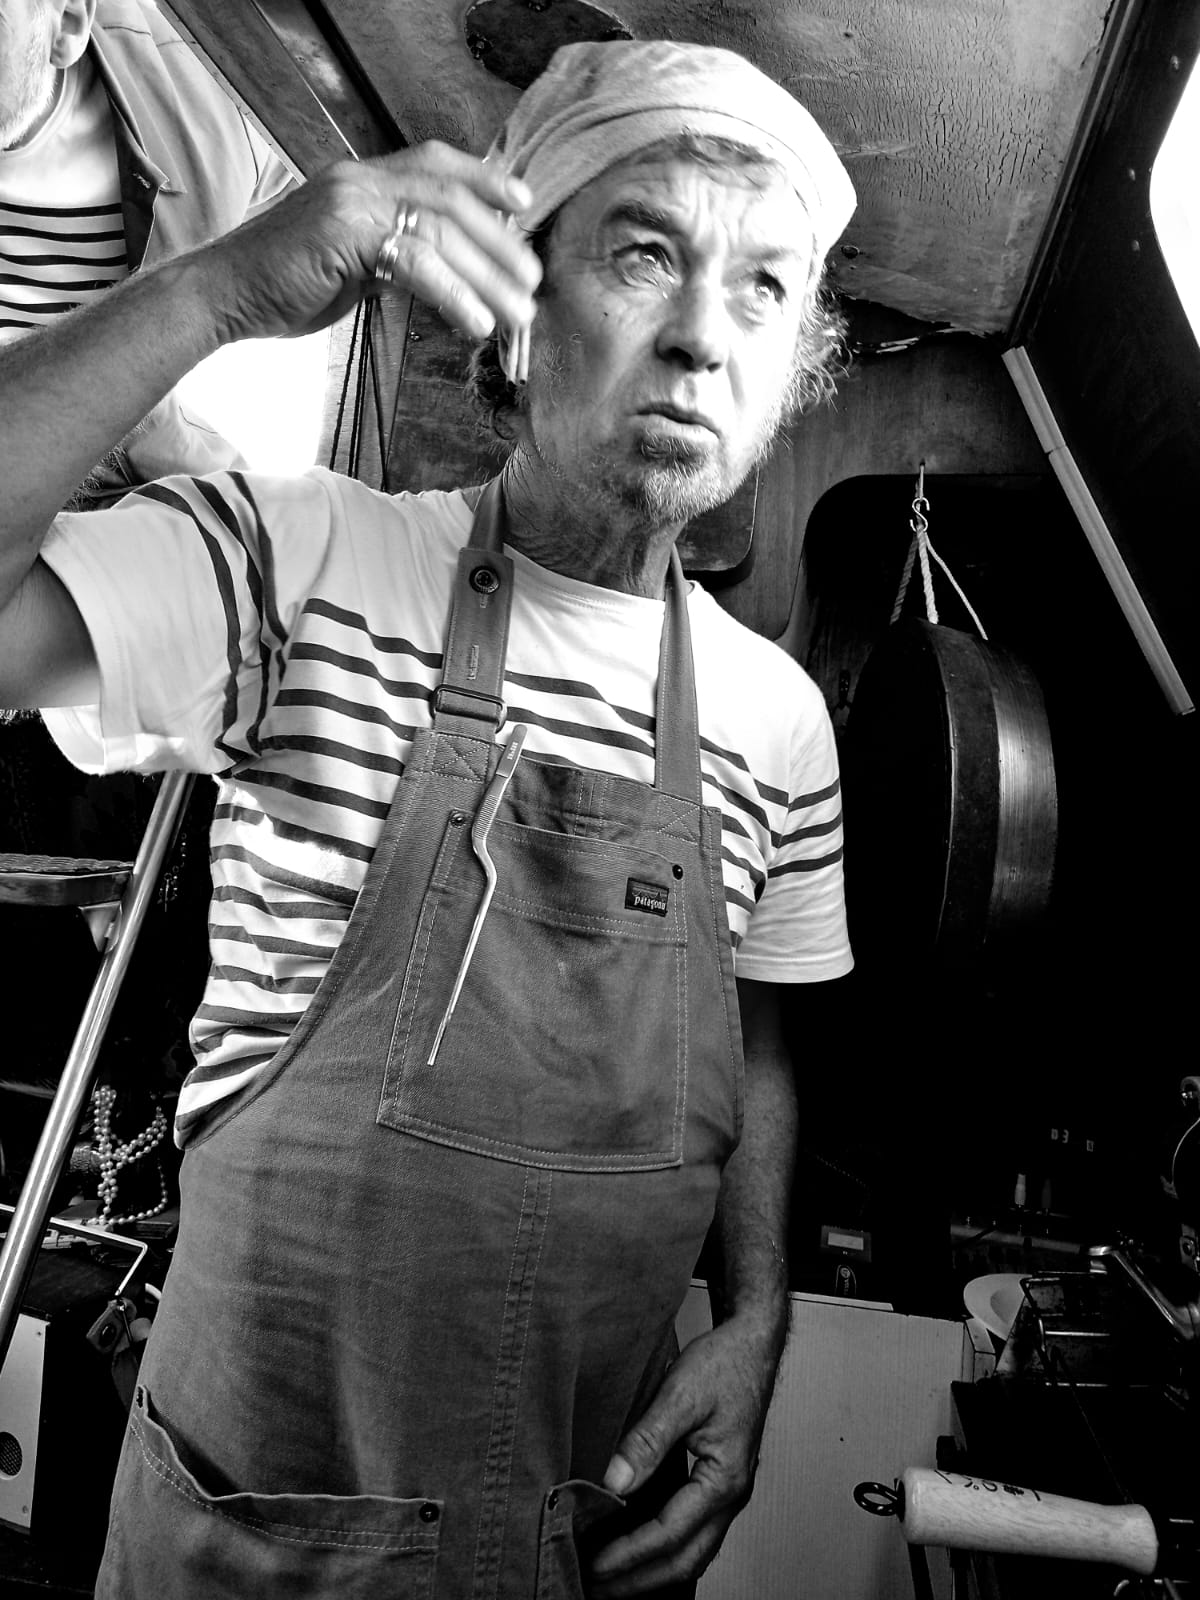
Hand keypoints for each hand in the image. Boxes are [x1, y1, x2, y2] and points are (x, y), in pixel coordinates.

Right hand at [199, 142, 541, 345]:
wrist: (224, 295)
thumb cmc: (284, 286)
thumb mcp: (351, 264)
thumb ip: (394, 256)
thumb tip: (444, 274)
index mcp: (362, 181)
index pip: (436, 163)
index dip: (485, 179)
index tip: (525, 205)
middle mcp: (359, 181)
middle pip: (451, 199)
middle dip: (500, 243)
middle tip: (533, 283)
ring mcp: (350, 203)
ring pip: (441, 232)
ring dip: (488, 277)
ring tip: (517, 315)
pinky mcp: (343, 236)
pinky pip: (414, 261)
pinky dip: (453, 294)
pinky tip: (474, 323)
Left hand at [586, 1314, 784, 1596]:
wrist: (752, 1343)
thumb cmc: (726, 1363)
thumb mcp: (681, 1393)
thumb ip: (648, 1440)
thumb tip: (615, 1482)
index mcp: (725, 1478)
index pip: (670, 1532)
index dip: (629, 1553)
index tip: (595, 1564)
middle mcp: (731, 1494)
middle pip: (685, 1560)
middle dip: (639, 1580)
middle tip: (597, 1589)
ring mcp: (728, 1492)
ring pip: (692, 1552)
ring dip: (652, 1570)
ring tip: (612, 1578)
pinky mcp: (718, 1482)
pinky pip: (693, 1531)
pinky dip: (664, 1548)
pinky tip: (637, 1544)